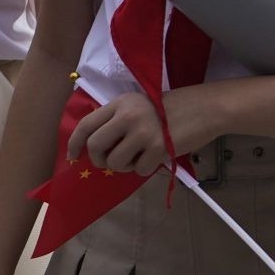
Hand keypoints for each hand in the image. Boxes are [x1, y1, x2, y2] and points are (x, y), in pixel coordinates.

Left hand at [69, 92, 183, 174]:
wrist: (201, 109)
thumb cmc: (167, 110)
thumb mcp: (135, 105)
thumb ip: (115, 120)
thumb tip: (92, 146)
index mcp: (118, 103)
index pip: (86, 125)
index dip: (74, 143)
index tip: (73, 156)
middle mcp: (127, 116)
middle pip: (95, 146)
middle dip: (98, 160)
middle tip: (109, 162)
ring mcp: (143, 132)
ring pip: (114, 162)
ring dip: (122, 167)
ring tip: (136, 157)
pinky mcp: (158, 148)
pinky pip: (138, 170)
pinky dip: (142, 169)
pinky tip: (153, 157)